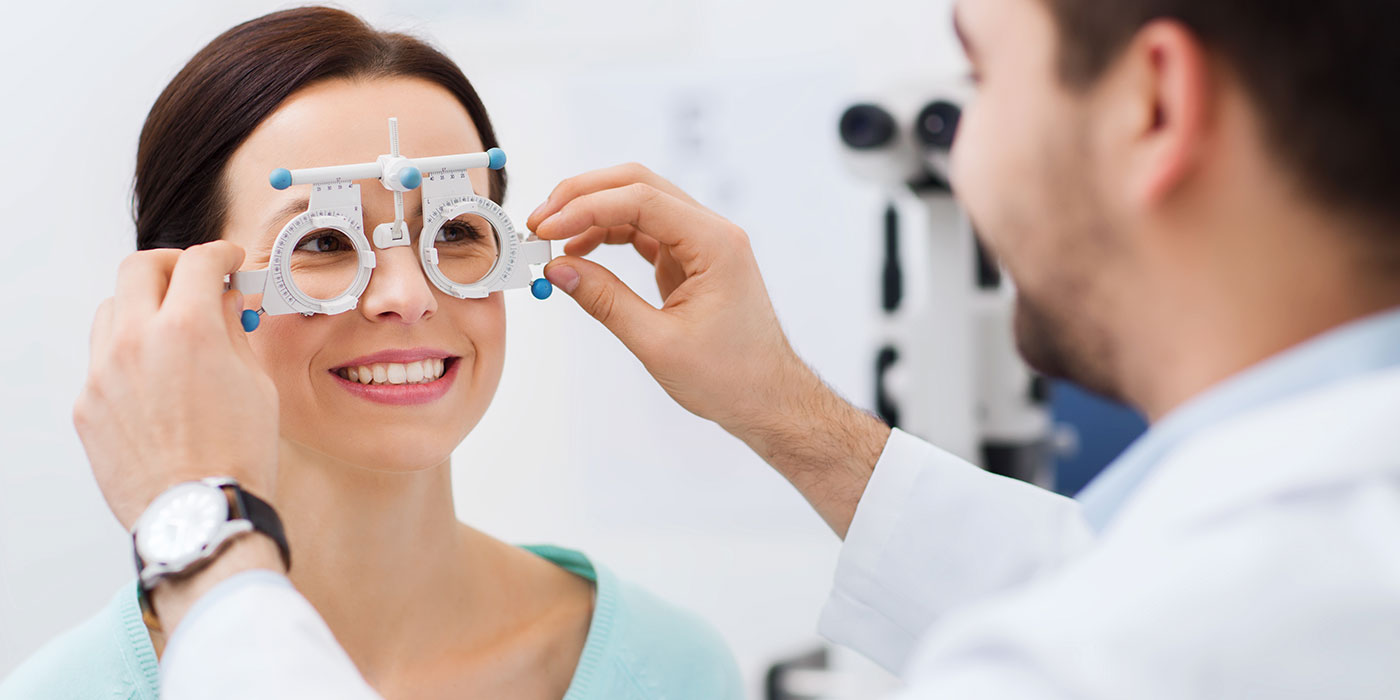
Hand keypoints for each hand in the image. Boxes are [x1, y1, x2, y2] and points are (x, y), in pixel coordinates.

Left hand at [74, 241, 279, 530]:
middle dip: (172, 266)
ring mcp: (103, 373)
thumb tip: (225, 306)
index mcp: (188, 329)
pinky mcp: (88, 405)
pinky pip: (102, 361)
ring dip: (143, 308)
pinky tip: (156, 380)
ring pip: (112, 310)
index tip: (228, 263)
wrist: (199, 513)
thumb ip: (235, 333)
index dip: (221, 256)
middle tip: (193, 280)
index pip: (199, 262)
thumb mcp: (256, 383)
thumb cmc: (236, 457)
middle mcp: (137, 341)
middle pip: (139, 268)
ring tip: (170, 331)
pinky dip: (129, 356)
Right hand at [529, 164, 888, 534]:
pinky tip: (579, 252)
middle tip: (540, 222)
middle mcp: (712, 232)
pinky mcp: (691, 259)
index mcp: (715, 244)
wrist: (767, 399)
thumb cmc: (729, 378)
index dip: (586, 208)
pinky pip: (644, 231)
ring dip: (592, 213)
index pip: (641, 200)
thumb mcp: (658, 344)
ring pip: (639, 203)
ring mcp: (702, 243)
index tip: (546, 229)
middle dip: (584, 196)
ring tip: (551, 239)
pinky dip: (608, 234)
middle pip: (639, 185)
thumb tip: (557, 269)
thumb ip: (606, 301)